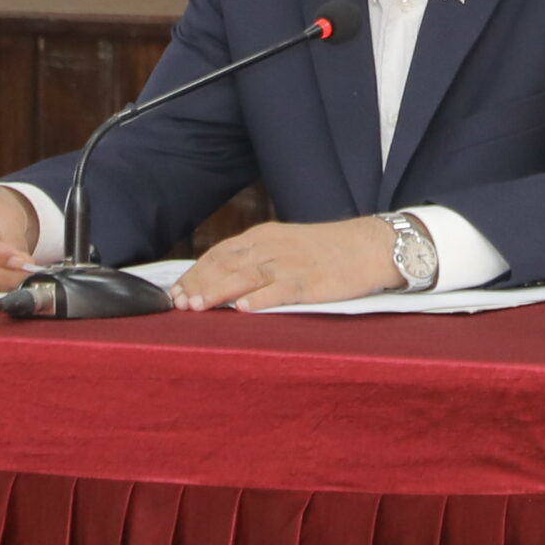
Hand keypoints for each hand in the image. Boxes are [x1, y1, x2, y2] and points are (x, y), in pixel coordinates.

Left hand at [167, 217, 400, 311]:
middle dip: (199, 284)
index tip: (175, 292)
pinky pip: (281, 289)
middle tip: (177, 303)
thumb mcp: (285, 246)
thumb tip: (222, 280)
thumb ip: (256, 259)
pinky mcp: (311, 281)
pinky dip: (261, 298)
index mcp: (264, 236)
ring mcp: (291, 264)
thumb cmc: (326, 250)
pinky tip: (243, 308)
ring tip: (197, 307)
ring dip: (219, 292)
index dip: (195, 273)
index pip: (220, 253)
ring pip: (247, 276)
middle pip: (227, 264)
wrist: (370, 245)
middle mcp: (273, 247)